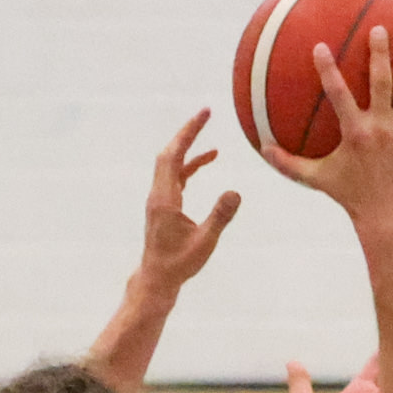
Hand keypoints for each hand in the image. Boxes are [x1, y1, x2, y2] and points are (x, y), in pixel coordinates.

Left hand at [131, 110, 240, 290]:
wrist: (157, 278)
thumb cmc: (179, 264)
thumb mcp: (205, 242)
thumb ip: (220, 216)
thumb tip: (236, 192)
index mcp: (165, 199)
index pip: (174, 156)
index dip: (188, 133)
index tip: (204, 114)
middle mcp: (159, 194)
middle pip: (169, 153)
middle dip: (187, 132)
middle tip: (205, 113)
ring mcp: (160, 198)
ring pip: (171, 163)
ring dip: (189, 147)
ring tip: (212, 136)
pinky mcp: (164, 204)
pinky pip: (176, 175)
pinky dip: (191, 164)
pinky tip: (209, 160)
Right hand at [252, 28, 392, 226]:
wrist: (387, 217)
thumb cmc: (350, 196)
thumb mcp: (317, 179)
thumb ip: (289, 163)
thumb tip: (262, 148)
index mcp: (355, 133)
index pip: (338, 94)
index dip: (328, 70)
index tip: (320, 47)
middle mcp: (382, 127)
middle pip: (383, 81)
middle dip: (380, 52)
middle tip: (379, 28)